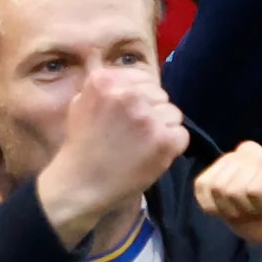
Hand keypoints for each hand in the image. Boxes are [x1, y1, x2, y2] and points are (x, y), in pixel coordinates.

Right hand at [31, 63, 188, 246]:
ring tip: (141, 145)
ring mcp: (148, 117)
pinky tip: (150, 155)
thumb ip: (107, 87)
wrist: (80, 182)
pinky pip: (181, 134)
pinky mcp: (165, 140)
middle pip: (160, 95)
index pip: (143, 78)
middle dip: (152, 112)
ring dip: (163, 128)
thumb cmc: (81, 145)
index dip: (140, 98)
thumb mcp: (82, 103)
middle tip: (134, 133)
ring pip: (173, 114)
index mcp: (105, 81)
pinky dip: (172, 146)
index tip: (128, 115)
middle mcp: (128, 95)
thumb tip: (134, 80)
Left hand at [194, 142, 261, 250]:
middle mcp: (247, 151)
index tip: (240, 209)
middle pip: (217, 187)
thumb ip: (213, 194)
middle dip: (234, 207)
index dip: (218, 207)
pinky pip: (254, 190)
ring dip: (251, 207)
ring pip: (234, 189)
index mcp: (232, 159)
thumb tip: (210, 182)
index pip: (203, 185)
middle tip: (256, 207)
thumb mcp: (229, 211)